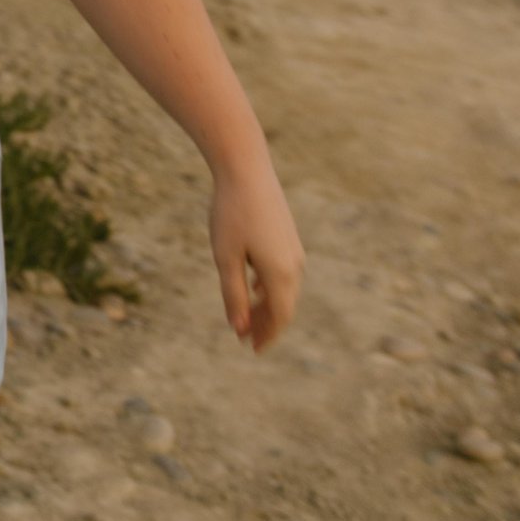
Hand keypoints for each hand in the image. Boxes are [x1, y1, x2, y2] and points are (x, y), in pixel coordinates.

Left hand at [209, 160, 303, 352]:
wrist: (246, 170)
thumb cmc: (231, 213)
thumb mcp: (225, 257)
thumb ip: (233, 294)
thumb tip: (240, 328)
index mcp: (281, 273)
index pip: (280, 316)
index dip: (268, 335)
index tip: (253, 350)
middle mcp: (294, 265)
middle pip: (283, 305)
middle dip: (266, 324)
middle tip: (247, 341)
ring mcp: (293, 250)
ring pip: (283, 288)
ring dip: (267, 306)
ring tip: (248, 319)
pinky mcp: (287, 237)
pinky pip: (282, 271)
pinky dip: (269, 287)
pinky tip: (255, 288)